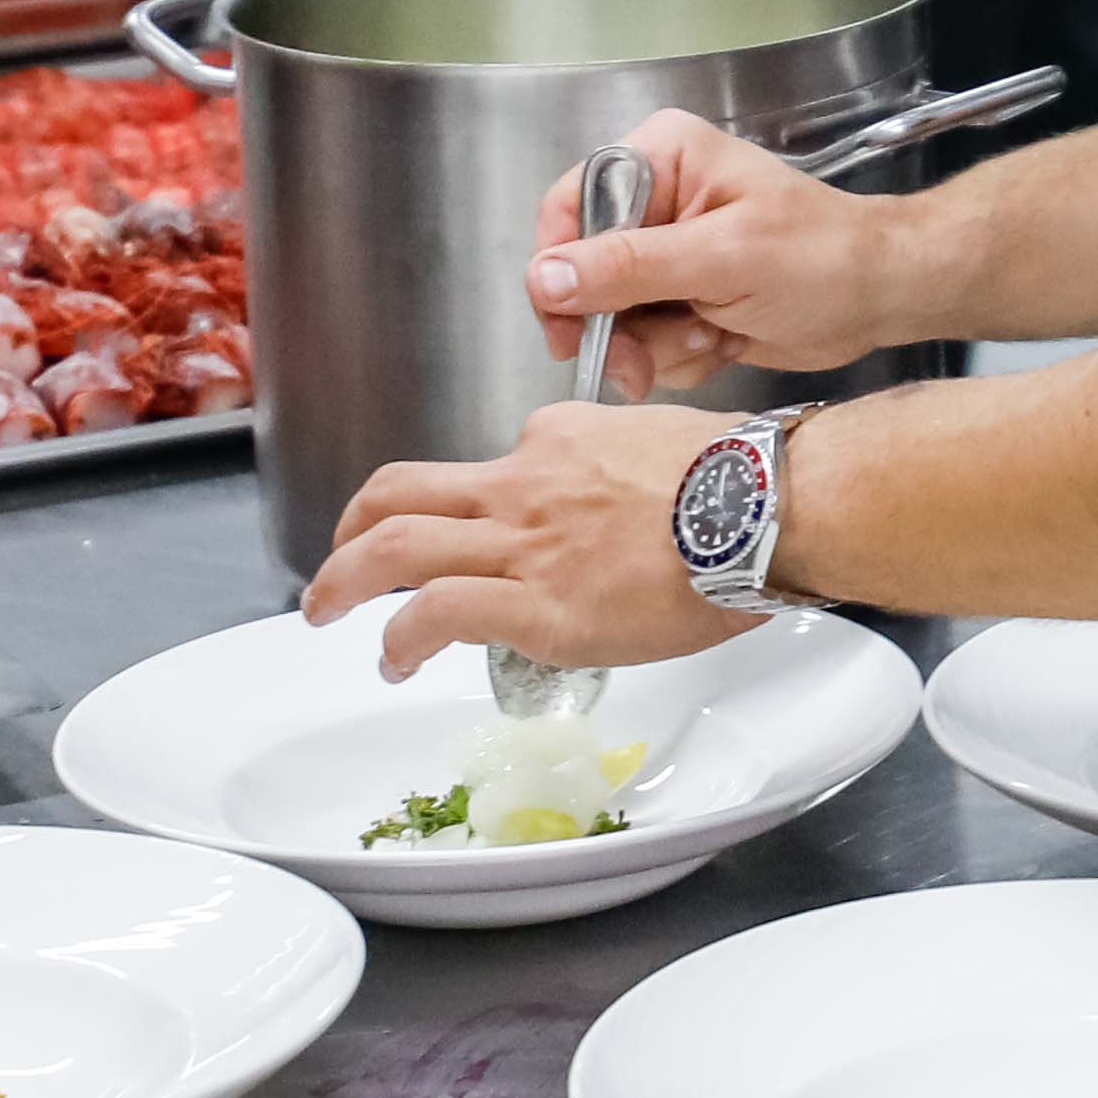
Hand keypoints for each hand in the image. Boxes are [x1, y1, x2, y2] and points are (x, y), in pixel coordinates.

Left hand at [302, 404, 756, 679]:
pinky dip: (397, 637)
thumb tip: (635, 495)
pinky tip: (391, 660)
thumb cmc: (748, 480)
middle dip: (353, 526)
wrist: (772, 507)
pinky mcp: (537, 604)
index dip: (482, 502)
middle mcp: (526, 484)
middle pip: (402, 491)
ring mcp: (525, 543)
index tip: (492, 535)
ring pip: (395, 545)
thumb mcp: (670, 437)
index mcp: (561, 440)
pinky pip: (435, 613)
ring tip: (326, 609)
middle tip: (341, 554)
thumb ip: (628, 459)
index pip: (496, 464)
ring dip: (342, 578)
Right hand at [525, 110, 913, 396]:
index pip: (570, 209)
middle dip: (617, 324)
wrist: (882, 297)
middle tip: (641, 361)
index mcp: (661, 159)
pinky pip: (646, 342)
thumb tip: (543, 277)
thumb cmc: (823, 257)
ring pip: (613, 318)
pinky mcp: (684, 299)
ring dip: (656, 345)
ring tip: (713, 334)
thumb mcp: (721, 258)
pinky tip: (726, 341)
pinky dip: (680, 355)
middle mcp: (657, 202)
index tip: (568, 325)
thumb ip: (628, 267)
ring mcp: (668, 255)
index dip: (558, 270)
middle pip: (582, 274)